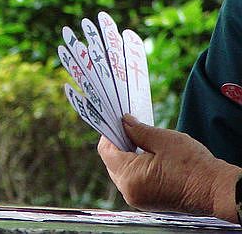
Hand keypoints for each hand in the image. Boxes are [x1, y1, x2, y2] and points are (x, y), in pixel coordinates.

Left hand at [98, 114, 240, 221]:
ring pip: (121, 172)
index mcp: (129, 177)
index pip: (106, 151)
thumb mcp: (162, 139)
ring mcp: (138, 199)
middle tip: (129, 128)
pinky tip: (146, 155)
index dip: (109, 134)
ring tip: (139, 140)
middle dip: (118, 144)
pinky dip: (135, 167)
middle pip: (111, 162)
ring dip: (127, 156)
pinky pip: (132, 180)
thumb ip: (137, 130)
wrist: (216, 190)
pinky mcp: (147, 201)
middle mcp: (130, 191)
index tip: (116, 122)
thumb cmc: (192, 165)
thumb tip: (123, 122)